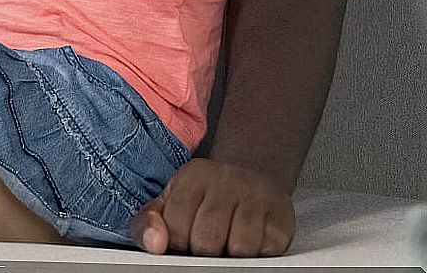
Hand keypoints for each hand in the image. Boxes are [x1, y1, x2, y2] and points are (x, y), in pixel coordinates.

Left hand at [132, 157, 295, 256]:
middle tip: (207, 246)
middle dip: (203, 253)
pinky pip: (266, 251)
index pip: (176, 228)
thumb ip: (150, 223)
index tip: (183, 241)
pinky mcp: (282, 217)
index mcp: (193, 177)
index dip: (178, 244)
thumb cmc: (204, 197)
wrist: (251, 178)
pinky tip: (250, 242)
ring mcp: (257, 198)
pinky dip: (256, 255)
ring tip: (227, 244)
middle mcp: (226, 181)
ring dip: (230, 255)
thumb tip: (155, 245)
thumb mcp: (170, 203)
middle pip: (207, 241)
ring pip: (239, 249)